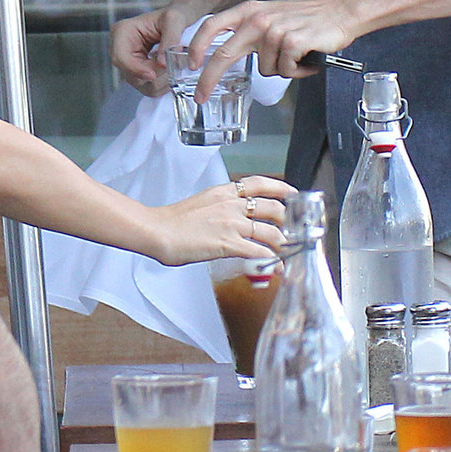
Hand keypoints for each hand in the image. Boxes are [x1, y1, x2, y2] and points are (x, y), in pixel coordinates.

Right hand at [109, 5, 188, 96]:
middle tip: (172, 70)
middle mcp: (120, 47)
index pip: (120, 57)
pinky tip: (170, 72)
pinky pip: (147, 85)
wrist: (179, 19)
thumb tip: (162, 64)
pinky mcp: (137, 70)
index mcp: (122, 31)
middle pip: (130, 74)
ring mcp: (128, 61)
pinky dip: (160, 82)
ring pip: (139, 83)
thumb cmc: (174, 15)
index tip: (153, 74)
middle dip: (152, 75)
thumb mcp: (175, 20)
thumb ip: (170, 41)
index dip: (136, 69)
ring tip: (174, 68)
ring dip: (158, 80)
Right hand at [154, 174, 294, 265]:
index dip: (280, 188)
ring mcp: (232, 224)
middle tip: (292, 229)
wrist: (158, 230)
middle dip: (287, 220)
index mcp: (223, 192)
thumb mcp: (200, 202)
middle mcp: (231, 205)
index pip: (258, 183)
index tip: (292, 193)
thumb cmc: (172, 220)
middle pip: (272, 208)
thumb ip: (219, 206)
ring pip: (271, 232)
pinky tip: (276, 268)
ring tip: (287, 252)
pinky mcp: (229, 244)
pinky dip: (272, 262)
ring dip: (283, 244)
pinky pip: (259, 252)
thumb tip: (228, 218)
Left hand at [188, 0, 357, 98]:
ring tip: (296, 56)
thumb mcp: (268, 16)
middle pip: (224, 54)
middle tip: (200, 96)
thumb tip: (225, 58)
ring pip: (265, 69)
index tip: (191, 65)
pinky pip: (286, 70)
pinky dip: (298, 71)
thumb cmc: (304, 19)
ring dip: (282, 69)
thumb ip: (247, 32)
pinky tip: (307, 58)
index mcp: (248, 11)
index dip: (197, 46)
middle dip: (208, 79)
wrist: (339, 11)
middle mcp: (257, 19)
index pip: (212, 26)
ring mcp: (274, 30)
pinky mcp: (293, 41)